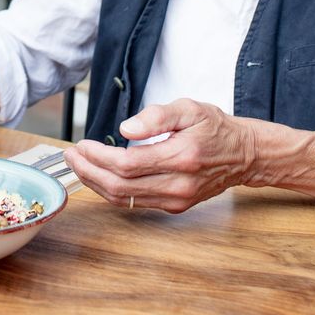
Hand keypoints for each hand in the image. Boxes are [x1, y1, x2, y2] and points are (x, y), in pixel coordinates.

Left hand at [64, 99, 256, 212]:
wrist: (244, 155)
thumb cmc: (215, 128)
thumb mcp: (189, 108)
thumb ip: (156, 116)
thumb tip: (126, 129)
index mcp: (181, 157)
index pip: (127, 164)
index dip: (98, 157)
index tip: (81, 145)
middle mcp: (178, 184)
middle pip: (120, 187)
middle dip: (88, 171)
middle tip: (71, 155)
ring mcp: (176, 199)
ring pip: (124, 199)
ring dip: (95, 183)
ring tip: (78, 165)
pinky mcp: (175, 206)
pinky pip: (135, 203)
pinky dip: (112, 191)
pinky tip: (99, 176)